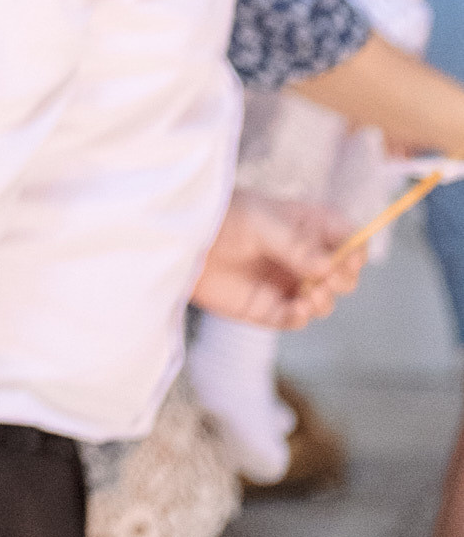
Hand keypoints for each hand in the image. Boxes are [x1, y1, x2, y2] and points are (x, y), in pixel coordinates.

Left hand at [191, 189, 362, 327]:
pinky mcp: (270, 307)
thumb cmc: (221, 217)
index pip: (347, 237)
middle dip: (344, 279)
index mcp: (307, 226)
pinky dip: (302, 317)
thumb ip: (293, 244)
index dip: (355, 247)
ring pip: (324, 300)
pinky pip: (296, 319)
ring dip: (325, 300)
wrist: (182, 241)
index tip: (351, 256)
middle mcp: (303, 257)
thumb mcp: (259, 222)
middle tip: (328, 278)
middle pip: (344, 274)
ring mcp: (288, 283)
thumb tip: (328, 266)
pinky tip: (297, 309)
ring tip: (312, 294)